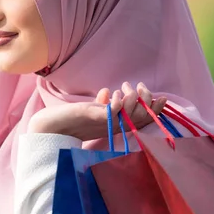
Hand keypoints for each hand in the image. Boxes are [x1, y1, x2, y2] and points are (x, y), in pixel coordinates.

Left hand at [27, 82, 166, 140]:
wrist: (52, 127)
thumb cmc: (71, 119)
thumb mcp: (92, 111)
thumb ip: (102, 104)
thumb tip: (106, 92)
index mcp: (116, 126)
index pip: (143, 121)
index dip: (155, 111)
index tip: (162, 97)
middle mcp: (114, 128)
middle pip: (142, 118)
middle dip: (147, 100)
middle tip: (140, 86)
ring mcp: (105, 124)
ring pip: (131, 115)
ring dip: (134, 97)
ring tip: (126, 86)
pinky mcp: (93, 118)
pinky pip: (112, 113)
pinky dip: (118, 102)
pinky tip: (115, 93)